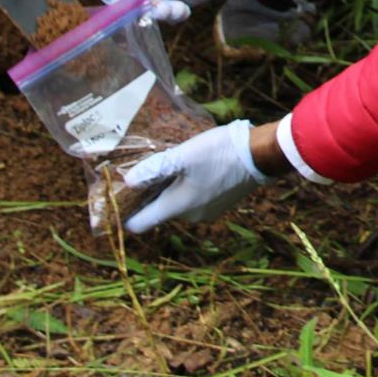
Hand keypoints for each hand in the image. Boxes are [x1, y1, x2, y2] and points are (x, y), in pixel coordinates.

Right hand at [92, 0, 235, 20]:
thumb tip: (117, 5)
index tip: (129, 3)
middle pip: (123, 4)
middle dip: (140, 9)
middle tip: (157, 7)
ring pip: (143, 14)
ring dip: (160, 14)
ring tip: (175, 6)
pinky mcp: (170, 1)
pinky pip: (162, 18)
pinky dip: (173, 15)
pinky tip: (184, 8)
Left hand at [121, 119, 269, 231]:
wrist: (260, 155)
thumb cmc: (220, 152)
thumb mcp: (184, 155)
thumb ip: (155, 168)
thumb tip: (128, 181)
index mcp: (178, 207)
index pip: (141, 224)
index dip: (126, 214)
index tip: (118, 198)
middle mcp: (191, 217)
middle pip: (158, 211)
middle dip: (149, 194)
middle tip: (145, 170)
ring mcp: (207, 213)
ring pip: (177, 204)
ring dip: (169, 188)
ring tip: (169, 164)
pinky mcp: (219, 205)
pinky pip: (193, 200)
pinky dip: (186, 188)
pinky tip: (191, 168)